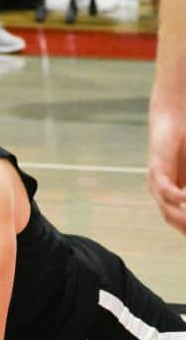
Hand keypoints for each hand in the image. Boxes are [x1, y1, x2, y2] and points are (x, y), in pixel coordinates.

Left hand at [148, 101, 185, 233]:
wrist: (173, 119)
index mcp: (172, 195)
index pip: (180, 220)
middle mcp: (162, 193)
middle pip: (173, 219)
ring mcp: (156, 183)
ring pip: (168, 209)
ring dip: (184, 217)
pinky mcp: (156, 170)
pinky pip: (166, 190)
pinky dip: (177, 197)